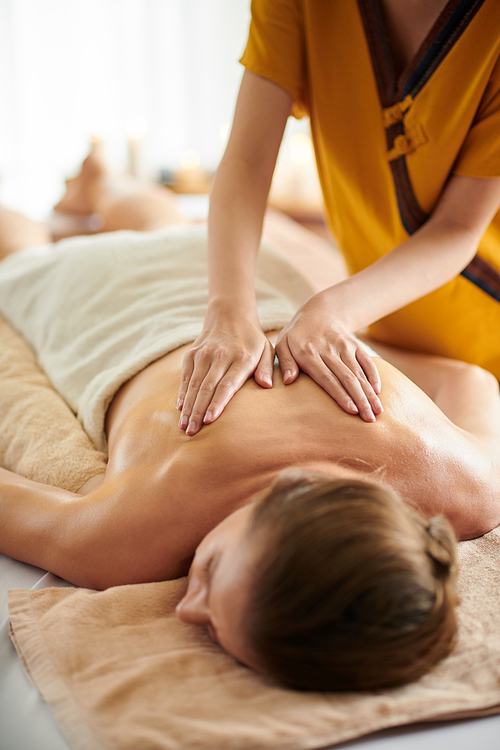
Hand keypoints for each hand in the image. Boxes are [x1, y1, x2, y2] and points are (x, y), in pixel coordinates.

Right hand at [177, 305, 273, 435]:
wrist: (230, 315)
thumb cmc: (252, 340)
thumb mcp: (267, 350)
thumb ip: (266, 368)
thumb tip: (267, 386)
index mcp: (241, 358)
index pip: (227, 385)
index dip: (217, 403)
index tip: (209, 420)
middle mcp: (220, 356)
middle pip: (207, 388)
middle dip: (198, 411)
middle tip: (192, 432)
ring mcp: (204, 354)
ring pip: (194, 384)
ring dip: (188, 406)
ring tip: (184, 426)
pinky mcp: (192, 353)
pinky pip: (186, 376)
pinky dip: (183, 393)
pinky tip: (180, 408)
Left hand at [275, 292, 382, 421]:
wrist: (318, 313)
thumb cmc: (296, 336)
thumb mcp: (282, 345)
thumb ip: (286, 363)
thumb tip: (288, 381)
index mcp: (309, 353)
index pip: (327, 378)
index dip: (340, 395)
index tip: (351, 411)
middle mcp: (329, 350)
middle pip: (347, 378)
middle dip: (360, 400)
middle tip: (369, 420)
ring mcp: (344, 346)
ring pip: (359, 373)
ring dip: (369, 393)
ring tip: (377, 412)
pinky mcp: (355, 345)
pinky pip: (366, 361)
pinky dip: (373, 375)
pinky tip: (378, 391)